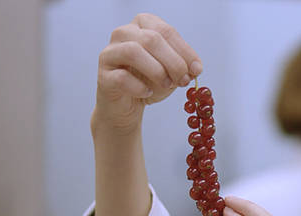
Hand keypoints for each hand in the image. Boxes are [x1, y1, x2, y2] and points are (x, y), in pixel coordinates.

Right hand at [93, 13, 201, 134]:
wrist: (128, 106)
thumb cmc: (149, 82)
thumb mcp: (172, 71)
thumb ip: (183, 65)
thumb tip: (194, 68)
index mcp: (143, 25)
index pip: (167, 31)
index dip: (185, 51)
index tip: (197, 69)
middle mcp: (124, 33)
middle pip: (152, 39)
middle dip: (174, 62)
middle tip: (183, 80)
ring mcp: (110, 53)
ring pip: (133, 52)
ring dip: (157, 71)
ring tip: (167, 85)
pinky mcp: (103, 75)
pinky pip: (121, 77)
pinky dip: (139, 87)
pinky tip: (147, 92)